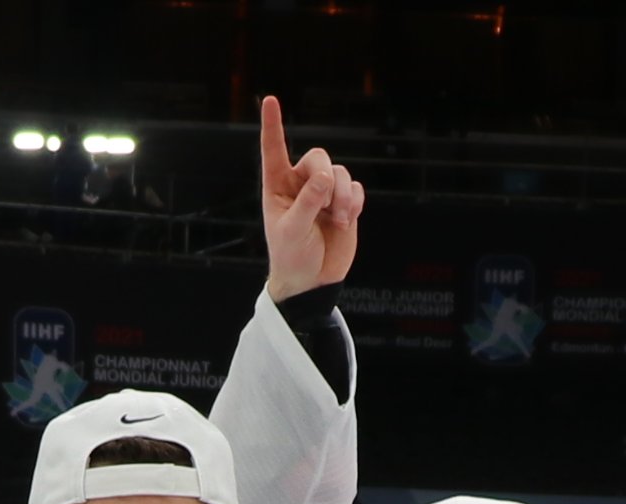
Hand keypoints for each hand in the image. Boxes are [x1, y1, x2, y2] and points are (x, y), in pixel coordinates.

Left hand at [258, 96, 364, 301]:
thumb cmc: (291, 256)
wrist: (312, 280)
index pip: (274, 149)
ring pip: (339, 173)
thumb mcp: (293, 230)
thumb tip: (324, 177)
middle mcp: (300, 184)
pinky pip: (355, 187)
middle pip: (318, 157)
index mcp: (277, 186)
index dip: (273, 125)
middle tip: (328, 204)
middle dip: (326, 177)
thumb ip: (308, 202)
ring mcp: (323, 192)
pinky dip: (355, 201)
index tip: (270, 100)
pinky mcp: (344, 203)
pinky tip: (347, 220)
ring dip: (343, 196)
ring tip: (339, 220)